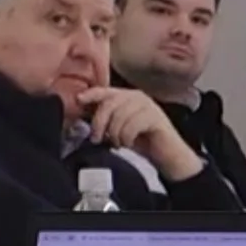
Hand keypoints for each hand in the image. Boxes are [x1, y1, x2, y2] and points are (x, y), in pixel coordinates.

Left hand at [79, 87, 200, 179]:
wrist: (166, 154)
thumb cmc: (141, 140)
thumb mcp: (118, 128)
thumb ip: (105, 118)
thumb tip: (83, 113)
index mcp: (127, 96)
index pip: (105, 90)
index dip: (91, 94)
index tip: (78, 100)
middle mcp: (137, 97)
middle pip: (109, 104)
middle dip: (99, 123)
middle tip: (97, 139)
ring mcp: (148, 106)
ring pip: (119, 117)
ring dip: (114, 135)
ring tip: (119, 143)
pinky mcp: (155, 117)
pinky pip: (131, 126)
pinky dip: (126, 138)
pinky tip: (130, 143)